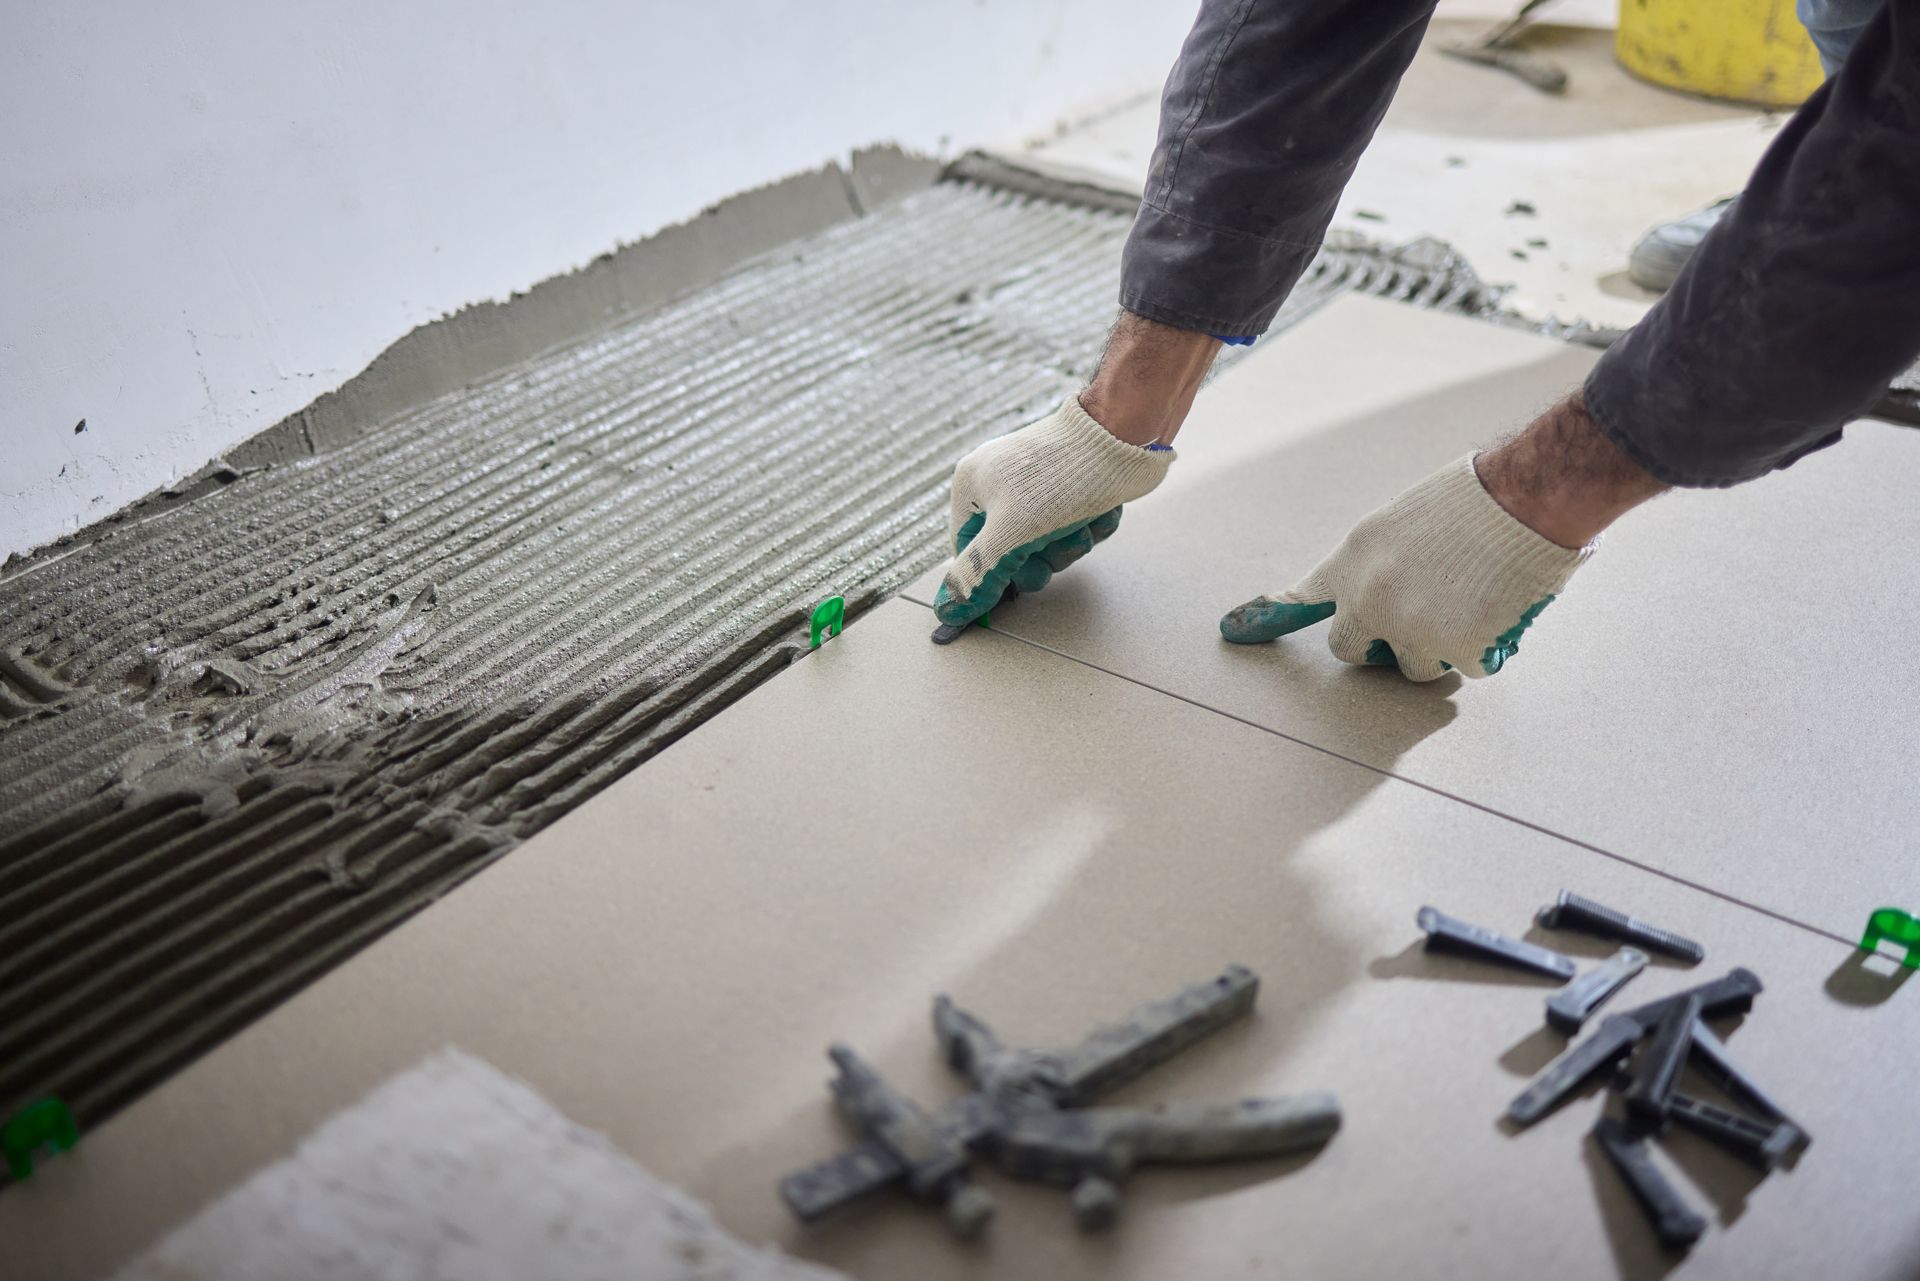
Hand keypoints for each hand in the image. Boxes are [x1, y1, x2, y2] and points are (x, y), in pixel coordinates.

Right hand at [935, 398, 1172, 626]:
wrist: (1124, 431)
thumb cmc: (1062, 478)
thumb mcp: (1010, 533)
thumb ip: (978, 575)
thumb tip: (948, 610)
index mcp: (971, 487)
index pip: (967, 553)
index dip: (990, 578)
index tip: (1012, 590)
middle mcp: (999, 484)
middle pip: (1010, 555)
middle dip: (1042, 558)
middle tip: (1054, 546)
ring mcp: (1036, 485)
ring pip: (1047, 546)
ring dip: (1071, 544)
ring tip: (1083, 520)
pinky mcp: (1070, 488)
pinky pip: (1073, 528)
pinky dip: (1090, 527)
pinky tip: (1100, 509)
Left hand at [1218, 455, 1590, 679]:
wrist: (1526, 496)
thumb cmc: (1475, 496)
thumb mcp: (1403, 518)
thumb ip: (1381, 561)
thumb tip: (1385, 591)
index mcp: (1354, 559)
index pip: (1303, 597)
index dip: (1270, 618)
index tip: (1234, 631)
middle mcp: (1370, 598)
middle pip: (1350, 649)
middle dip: (1379, 645)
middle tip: (1418, 623)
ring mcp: (1411, 628)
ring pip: (1413, 667)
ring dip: (1440, 649)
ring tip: (1472, 606)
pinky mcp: (1456, 648)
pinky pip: (1467, 667)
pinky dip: (1486, 648)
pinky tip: (1502, 609)